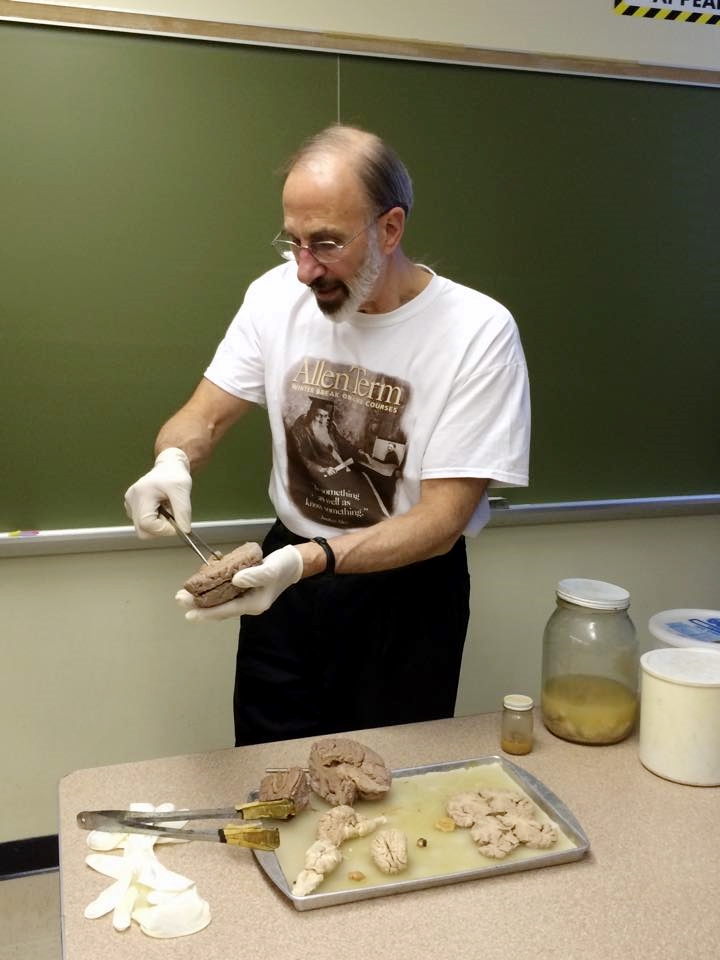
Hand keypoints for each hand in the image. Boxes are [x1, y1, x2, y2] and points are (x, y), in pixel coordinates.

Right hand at [124, 448, 191, 538]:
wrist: (169, 467)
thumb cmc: (174, 474)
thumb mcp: (183, 490)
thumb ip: (184, 512)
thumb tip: (184, 530)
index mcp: (141, 494)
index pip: (147, 524)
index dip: (164, 529)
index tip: (177, 524)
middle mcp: (131, 500)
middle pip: (142, 530)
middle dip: (161, 528)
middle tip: (172, 514)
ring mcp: (130, 504)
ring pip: (143, 529)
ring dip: (159, 525)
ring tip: (166, 509)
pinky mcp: (133, 508)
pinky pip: (143, 525)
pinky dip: (155, 522)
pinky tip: (161, 509)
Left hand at [175, 545, 303, 620]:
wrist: (294, 562)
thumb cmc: (283, 566)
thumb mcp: (270, 570)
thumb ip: (253, 575)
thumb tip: (234, 580)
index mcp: (252, 604)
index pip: (225, 610)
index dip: (206, 613)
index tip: (188, 614)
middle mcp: (246, 603)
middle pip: (218, 606)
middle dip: (198, 604)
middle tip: (179, 598)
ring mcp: (244, 596)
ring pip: (219, 599)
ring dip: (202, 595)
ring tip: (185, 592)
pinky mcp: (243, 586)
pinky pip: (224, 589)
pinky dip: (212, 585)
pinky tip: (202, 577)